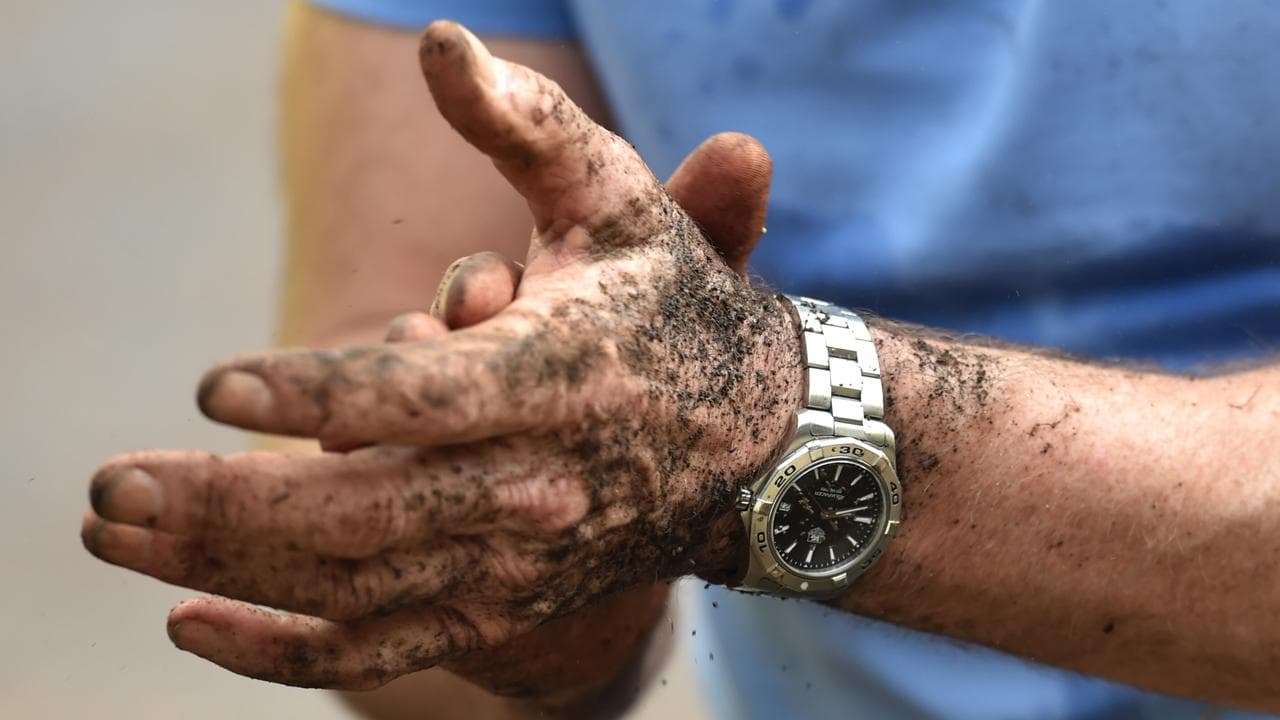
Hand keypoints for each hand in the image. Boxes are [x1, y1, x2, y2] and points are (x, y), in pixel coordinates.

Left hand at [82, 21, 802, 689]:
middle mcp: (538, 483)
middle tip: (109, 488)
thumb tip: (439, 42)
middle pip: (364, 511)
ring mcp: (521, 557)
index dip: (317, 391)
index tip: (213, 385)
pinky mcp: (509, 600)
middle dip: (228, 503)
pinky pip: (387, 645)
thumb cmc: (670, 305)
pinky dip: (286, 651)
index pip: (424, 398)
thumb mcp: (615, 200)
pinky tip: (194, 626)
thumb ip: (524, 124)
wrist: (757, 444)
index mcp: (559, 373)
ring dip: (226, 568)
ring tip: (118, 537)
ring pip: (356, 585)